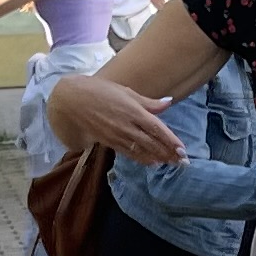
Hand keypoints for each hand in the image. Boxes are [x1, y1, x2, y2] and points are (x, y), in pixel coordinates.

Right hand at [44, 75, 187, 164]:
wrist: (72, 100)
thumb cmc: (100, 91)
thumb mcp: (126, 92)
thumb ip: (148, 102)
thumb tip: (168, 103)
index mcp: (134, 111)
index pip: (158, 129)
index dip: (171, 141)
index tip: (183, 150)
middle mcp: (127, 125)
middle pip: (153, 143)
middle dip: (169, 153)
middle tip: (183, 162)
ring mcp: (118, 135)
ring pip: (142, 150)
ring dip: (158, 158)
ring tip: (171, 164)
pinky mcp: (109, 142)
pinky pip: (129, 153)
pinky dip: (142, 159)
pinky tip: (152, 163)